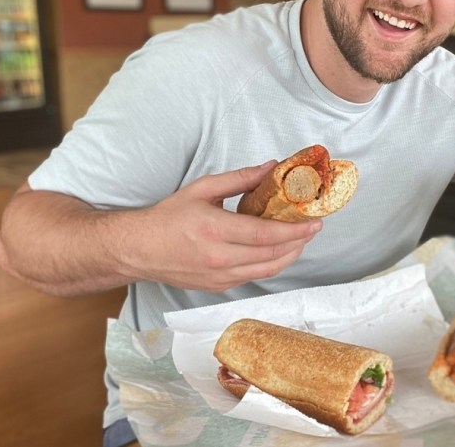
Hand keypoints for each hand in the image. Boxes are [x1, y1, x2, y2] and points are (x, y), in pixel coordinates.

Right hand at [126, 160, 321, 292]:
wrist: (139, 250)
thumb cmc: (168, 218)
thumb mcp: (202, 189)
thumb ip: (239, 179)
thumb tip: (270, 169)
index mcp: (215, 230)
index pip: (266, 234)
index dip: (296, 230)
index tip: (315, 222)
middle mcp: (220, 258)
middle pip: (273, 254)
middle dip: (300, 242)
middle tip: (314, 228)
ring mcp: (220, 277)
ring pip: (268, 270)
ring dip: (290, 255)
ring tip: (302, 239)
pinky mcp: (219, 287)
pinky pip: (254, 276)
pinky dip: (271, 263)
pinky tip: (278, 250)